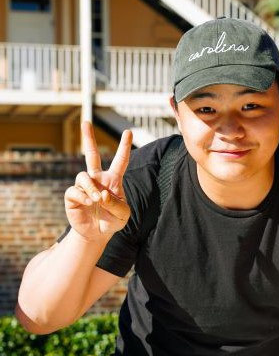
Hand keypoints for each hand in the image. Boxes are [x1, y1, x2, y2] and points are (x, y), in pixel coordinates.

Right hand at [64, 121, 131, 240]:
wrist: (97, 234)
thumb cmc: (113, 221)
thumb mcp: (123, 214)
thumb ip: (116, 204)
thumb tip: (102, 194)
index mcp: (113, 180)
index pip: (120, 161)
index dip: (124, 147)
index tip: (129, 131)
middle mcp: (98, 179)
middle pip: (91, 154)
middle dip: (88, 138)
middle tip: (86, 122)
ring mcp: (84, 186)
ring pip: (83, 175)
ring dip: (91, 187)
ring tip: (97, 200)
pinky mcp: (72, 196)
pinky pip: (74, 190)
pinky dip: (82, 196)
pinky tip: (89, 203)